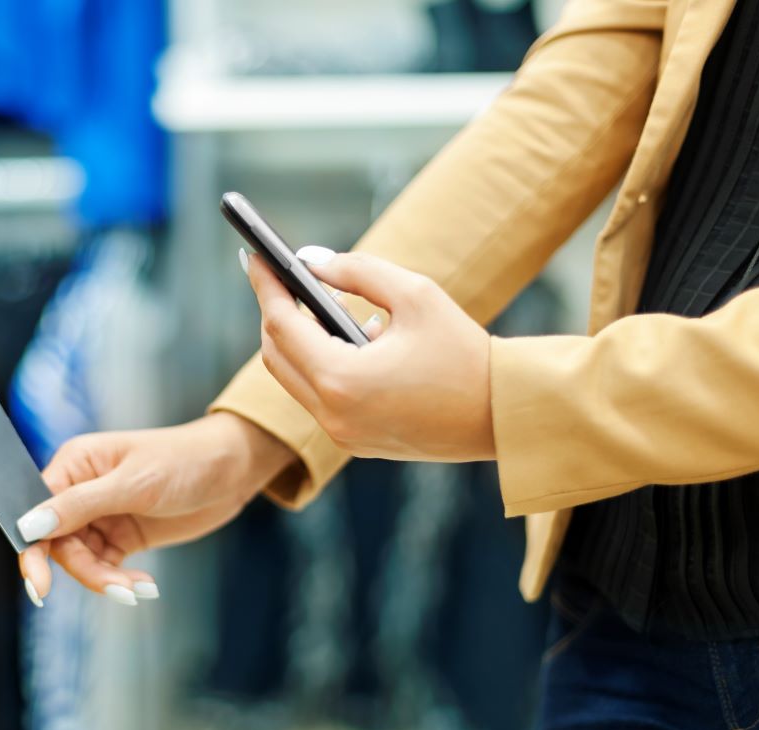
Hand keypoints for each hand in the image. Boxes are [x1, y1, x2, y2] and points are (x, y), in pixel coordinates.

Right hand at [16, 413, 295, 605]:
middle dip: (85, 571)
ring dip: (105, 580)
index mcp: (75, 464)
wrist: (233, 470)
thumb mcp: (133, 484)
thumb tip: (30, 526)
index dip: (34, 548)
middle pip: (59, 543)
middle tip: (117, 590)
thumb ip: (80, 506)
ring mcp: (102, 514)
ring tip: (138, 590)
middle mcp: (81, 490)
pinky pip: (106, 566)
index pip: (37, 510)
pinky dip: (120, 580)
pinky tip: (145, 586)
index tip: (39, 587)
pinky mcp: (122, 535)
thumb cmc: (184, 461)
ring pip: (82, 560)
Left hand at [246, 248, 494, 461]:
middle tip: (277, 277)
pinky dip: (321, 365)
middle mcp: (333, 415)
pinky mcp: (356, 443)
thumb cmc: (465, 351)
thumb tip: (309, 262)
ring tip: (313, 301)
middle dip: (274, 312)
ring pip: (296, 380)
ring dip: (298, 340)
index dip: (266, 287)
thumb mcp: (414, 293)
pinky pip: (320, 398)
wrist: (504, 416)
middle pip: (276, 356)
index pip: (282, 325)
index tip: (254, 257)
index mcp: (342, 380)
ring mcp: (343, 435)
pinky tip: (344, 336)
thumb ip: (356, 271)